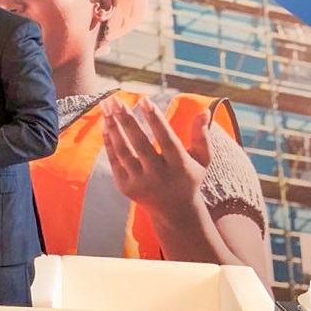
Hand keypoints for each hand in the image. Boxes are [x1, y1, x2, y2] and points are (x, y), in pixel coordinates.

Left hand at [101, 96, 211, 214]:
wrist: (174, 212)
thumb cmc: (189, 177)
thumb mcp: (202, 159)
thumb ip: (202, 135)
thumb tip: (204, 110)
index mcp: (180, 166)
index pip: (166, 139)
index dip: (155, 118)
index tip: (144, 99)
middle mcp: (159, 176)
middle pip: (140, 144)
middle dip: (127, 120)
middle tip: (116, 100)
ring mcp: (140, 183)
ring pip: (123, 151)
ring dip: (113, 127)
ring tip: (106, 106)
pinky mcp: (126, 187)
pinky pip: (114, 160)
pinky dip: (109, 141)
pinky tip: (105, 123)